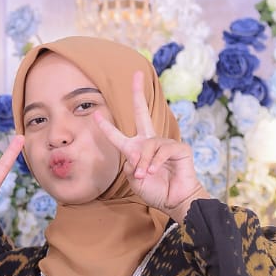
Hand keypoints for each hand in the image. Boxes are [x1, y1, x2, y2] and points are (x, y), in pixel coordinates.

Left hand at [95, 73, 204, 220]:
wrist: (175, 201)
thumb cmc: (155, 191)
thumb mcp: (135, 180)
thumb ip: (131, 165)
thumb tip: (136, 153)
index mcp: (136, 150)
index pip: (118, 136)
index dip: (106, 127)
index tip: (95, 114)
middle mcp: (150, 142)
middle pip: (142, 113)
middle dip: (138, 94)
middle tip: (136, 75)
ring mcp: (165, 144)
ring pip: (148, 145)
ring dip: (144, 162)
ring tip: (144, 175)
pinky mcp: (180, 148)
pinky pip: (162, 150)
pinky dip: (155, 162)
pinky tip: (153, 171)